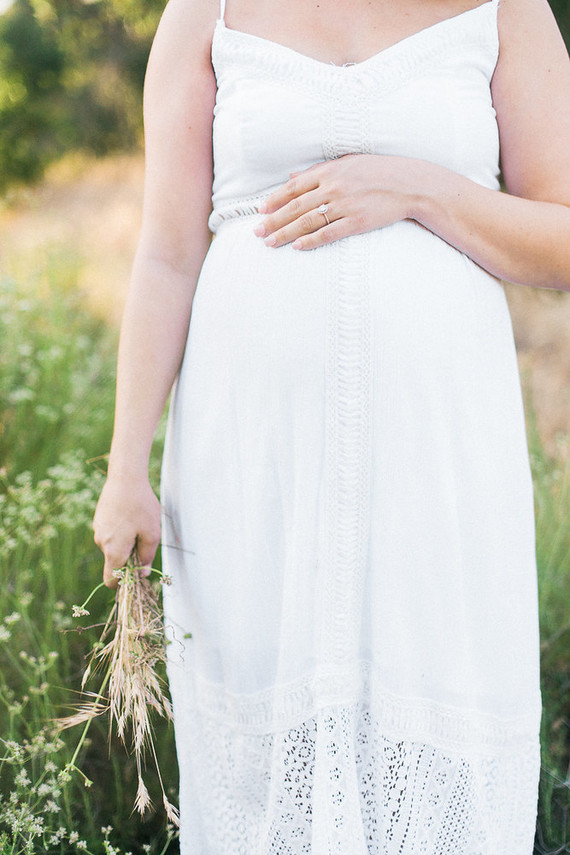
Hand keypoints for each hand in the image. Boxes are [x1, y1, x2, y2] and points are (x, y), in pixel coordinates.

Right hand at [93, 475, 161, 587]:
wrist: (125, 478)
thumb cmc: (141, 506)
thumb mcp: (152, 534)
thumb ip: (146, 557)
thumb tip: (141, 573)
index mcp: (113, 550)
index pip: (111, 579)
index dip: (122, 583)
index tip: (135, 576)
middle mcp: (101, 543)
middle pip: (115, 561)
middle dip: (129, 557)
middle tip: (145, 540)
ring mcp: (98, 529)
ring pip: (113, 545)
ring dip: (126, 542)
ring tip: (139, 522)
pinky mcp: (99, 519)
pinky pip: (111, 532)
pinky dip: (120, 530)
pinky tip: (131, 514)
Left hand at [253, 153, 426, 249]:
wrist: (410, 183)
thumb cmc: (378, 171)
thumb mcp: (347, 163)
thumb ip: (318, 171)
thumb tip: (292, 177)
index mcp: (329, 171)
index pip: (294, 187)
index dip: (275, 200)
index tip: (260, 211)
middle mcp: (334, 187)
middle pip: (296, 207)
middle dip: (274, 220)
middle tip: (258, 232)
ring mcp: (345, 205)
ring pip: (308, 222)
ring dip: (286, 233)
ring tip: (270, 243)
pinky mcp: (357, 222)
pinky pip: (329, 233)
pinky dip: (312, 240)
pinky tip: (298, 247)